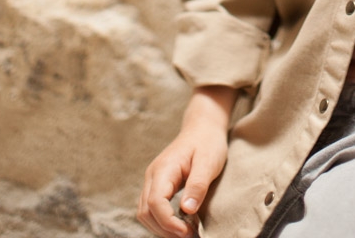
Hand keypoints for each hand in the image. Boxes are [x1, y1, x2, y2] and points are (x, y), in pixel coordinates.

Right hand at [137, 86, 237, 237]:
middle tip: (189, 236)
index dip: (168, 222)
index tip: (187, 232)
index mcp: (164, 168)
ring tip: (186, 232)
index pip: (155, 203)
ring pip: (145, 213)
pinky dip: (163, 221)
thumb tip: (187, 210)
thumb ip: (197, 185)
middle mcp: (153, 175)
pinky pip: (152, 209)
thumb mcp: (209, 162)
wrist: (203, 127)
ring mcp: (153, 180)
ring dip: (162, 228)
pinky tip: (181, 224)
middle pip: (146, 212)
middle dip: (165, 229)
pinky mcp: (158, 185)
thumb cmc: (207, 142)